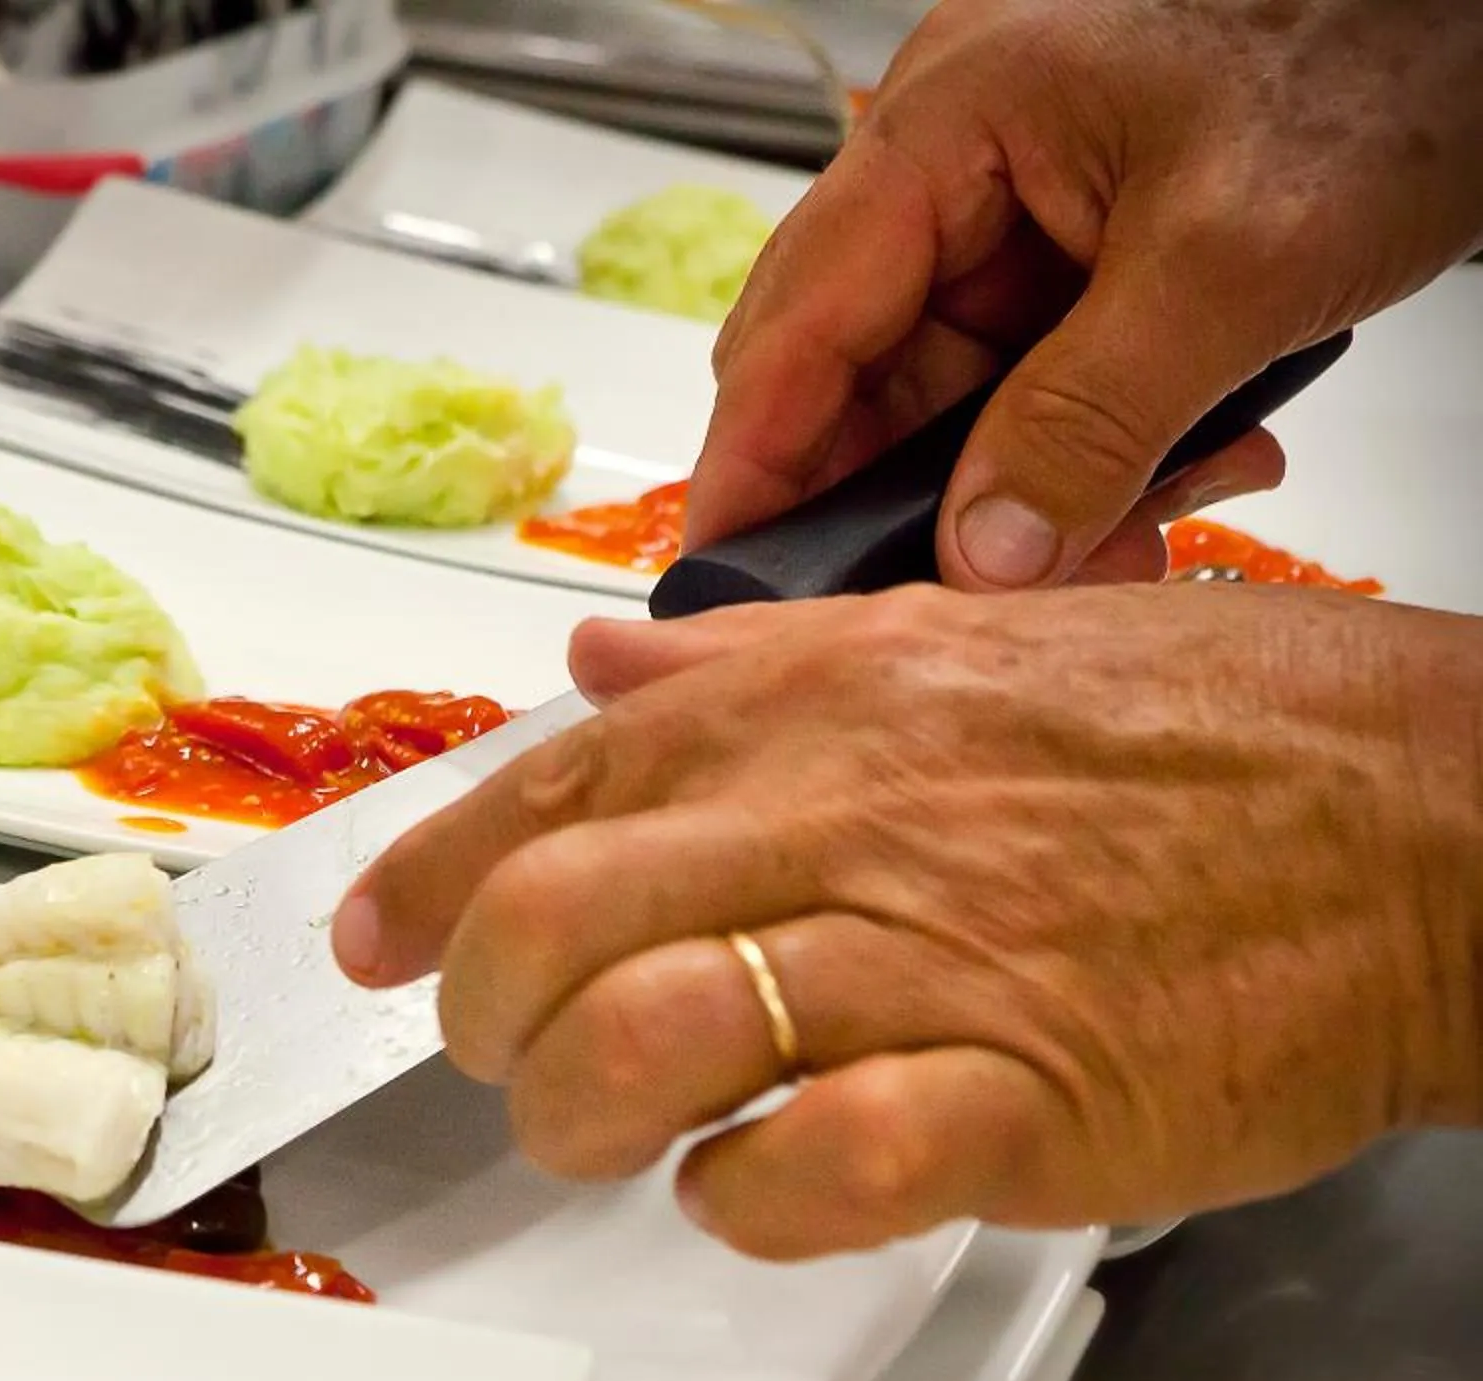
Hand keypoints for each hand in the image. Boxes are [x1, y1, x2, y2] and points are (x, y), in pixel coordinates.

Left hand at [331, 586, 1482, 1258]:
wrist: (1442, 827)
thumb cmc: (1228, 740)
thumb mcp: (977, 635)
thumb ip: (761, 664)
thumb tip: (597, 675)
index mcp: (818, 702)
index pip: (545, 785)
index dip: (423, 878)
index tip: (372, 939)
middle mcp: (842, 816)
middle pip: (546, 925)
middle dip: (482, 1015)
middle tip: (505, 1056)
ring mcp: (926, 960)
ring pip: (635, 1044)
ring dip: (580, 1114)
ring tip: (610, 1133)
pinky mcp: (1016, 1100)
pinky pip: (802, 1172)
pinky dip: (737, 1202)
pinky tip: (747, 1188)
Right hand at [689, 0, 1482, 588]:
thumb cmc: (1377, 54)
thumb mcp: (1227, 266)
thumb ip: (1087, 423)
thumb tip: (979, 558)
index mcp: (948, 122)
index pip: (796, 322)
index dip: (756, 465)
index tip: (731, 582)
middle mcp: (960, 156)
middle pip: (864, 369)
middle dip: (920, 498)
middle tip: (969, 599)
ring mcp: (1022, 194)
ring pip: (959, 388)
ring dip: (1029, 484)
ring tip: (1139, 533)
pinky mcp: (1086, 235)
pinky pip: (1041, 371)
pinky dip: (1095, 443)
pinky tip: (1180, 474)